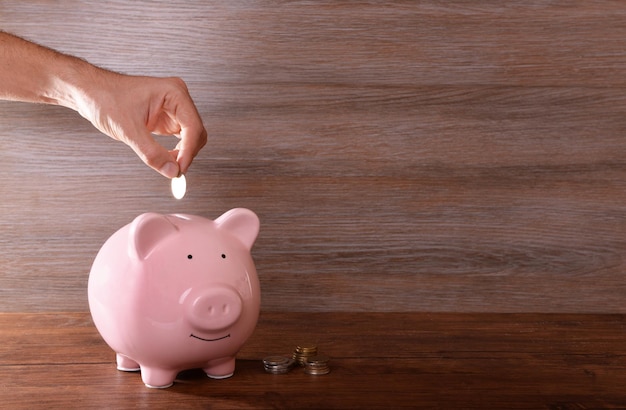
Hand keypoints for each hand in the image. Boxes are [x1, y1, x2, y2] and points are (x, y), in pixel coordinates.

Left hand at [76, 71, 206, 177]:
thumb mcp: (128, 129)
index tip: (180, 169)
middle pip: (196, 133)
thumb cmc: (105, 98)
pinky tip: (166, 159)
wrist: (88, 92)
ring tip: (167, 165)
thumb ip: (152, 153)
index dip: (189, 151)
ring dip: (182, 153)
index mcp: (174, 93)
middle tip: (173, 170)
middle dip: (186, 153)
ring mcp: (173, 109)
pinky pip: (180, 138)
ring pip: (191, 137)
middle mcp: (177, 99)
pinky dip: (175, 151)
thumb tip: (172, 171)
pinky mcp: (166, 118)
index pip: (193, 127)